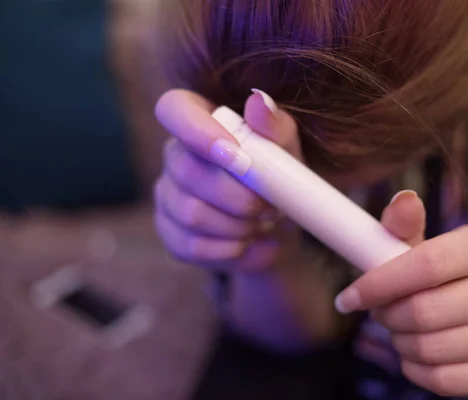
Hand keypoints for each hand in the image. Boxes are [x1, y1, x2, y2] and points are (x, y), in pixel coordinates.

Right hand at [153, 89, 302, 270]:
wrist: (277, 233)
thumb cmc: (280, 182)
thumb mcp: (289, 155)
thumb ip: (277, 128)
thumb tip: (259, 101)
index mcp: (200, 122)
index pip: (173, 108)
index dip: (196, 129)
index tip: (233, 152)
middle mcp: (176, 154)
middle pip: (185, 169)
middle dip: (237, 195)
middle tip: (270, 207)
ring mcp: (168, 195)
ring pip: (191, 211)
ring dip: (238, 224)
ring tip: (261, 223)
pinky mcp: (170, 233)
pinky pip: (192, 245)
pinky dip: (229, 248)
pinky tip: (245, 241)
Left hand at [335, 192, 467, 397]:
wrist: (466, 316)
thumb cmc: (431, 276)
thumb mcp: (414, 246)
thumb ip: (401, 225)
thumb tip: (403, 200)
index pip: (428, 264)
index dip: (380, 283)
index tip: (348, 297)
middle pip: (426, 310)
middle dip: (388, 315)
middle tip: (381, 312)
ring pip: (431, 348)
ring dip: (400, 342)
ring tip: (402, 329)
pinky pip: (443, 380)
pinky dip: (416, 370)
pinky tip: (418, 354)